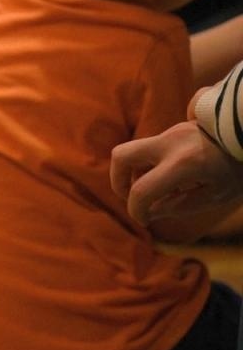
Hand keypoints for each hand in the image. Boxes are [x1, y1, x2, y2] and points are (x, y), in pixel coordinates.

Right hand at [112, 120, 242, 222]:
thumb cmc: (239, 171)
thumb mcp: (215, 196)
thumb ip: (178, 206)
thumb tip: (149, 211)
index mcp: (183, 164)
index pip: (142, 190)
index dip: (136, 210)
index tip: (144, 220)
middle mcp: (170, 143)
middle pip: (121, 156)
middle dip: (117, 180)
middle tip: (130, 197)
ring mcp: (170, 132)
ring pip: (134, 152)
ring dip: (135, 173)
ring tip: (157, 191)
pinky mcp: (174, 129)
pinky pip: (151, 149)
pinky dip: (150, 165)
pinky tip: (172, 179)